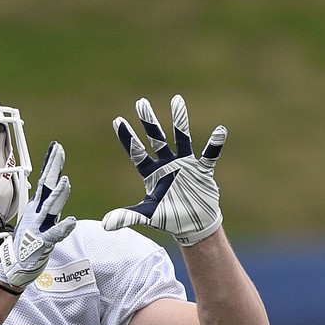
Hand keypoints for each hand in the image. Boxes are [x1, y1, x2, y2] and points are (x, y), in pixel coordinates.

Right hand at [0, 141, 75, 288]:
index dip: (51, 164)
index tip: (56, 147)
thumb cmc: (30, 240)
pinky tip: (70, 222)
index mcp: (38, 206)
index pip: (46, 181)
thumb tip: (55, 187)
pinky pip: (54, 234)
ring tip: (65, 181)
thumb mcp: (40, 216)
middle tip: (58, 151)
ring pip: (50, 207)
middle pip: (47, 187)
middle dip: (53, 168)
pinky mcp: (43, 241)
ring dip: (58, 195)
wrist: (18, 262)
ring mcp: (39, 226)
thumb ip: (48, 202)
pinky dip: (62, 228)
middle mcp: (39, 212)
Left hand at [102, 95, 225, 245]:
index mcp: (151, 173)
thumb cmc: (169, 218)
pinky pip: (209, 155)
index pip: (137, 152)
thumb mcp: (147, 216)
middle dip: (149, 121)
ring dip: (179, 120)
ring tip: (177, 99)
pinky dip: (215, 144)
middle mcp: (167, 164)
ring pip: (181, 138)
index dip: (127, 138)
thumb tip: (105, 224)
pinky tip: (220, 131)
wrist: (194, 225)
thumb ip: (128, 216)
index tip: (117, 120)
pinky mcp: (202, 170)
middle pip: (156, 138)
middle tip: (141, 102)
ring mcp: (185, 165)